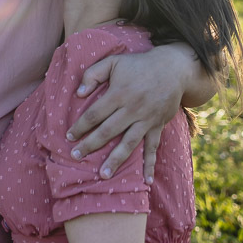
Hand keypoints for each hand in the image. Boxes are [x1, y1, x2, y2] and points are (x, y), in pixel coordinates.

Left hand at [67, 46, 194, 181]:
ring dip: (115, 160)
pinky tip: (146, 181)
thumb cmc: (138, 65)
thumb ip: (93, 74)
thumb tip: (78, 93)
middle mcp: (132, 109)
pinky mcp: (157, 126)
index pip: (95, 113)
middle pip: (108, 131)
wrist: (172, 69)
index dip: (81, 125)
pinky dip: (150, 165)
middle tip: (75, 156)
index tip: (69, 136)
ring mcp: (146, 120)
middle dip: (90, 145)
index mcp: (119, 93)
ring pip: (129, 143)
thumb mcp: (113, 62)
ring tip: (103, 175)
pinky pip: (153, 148)